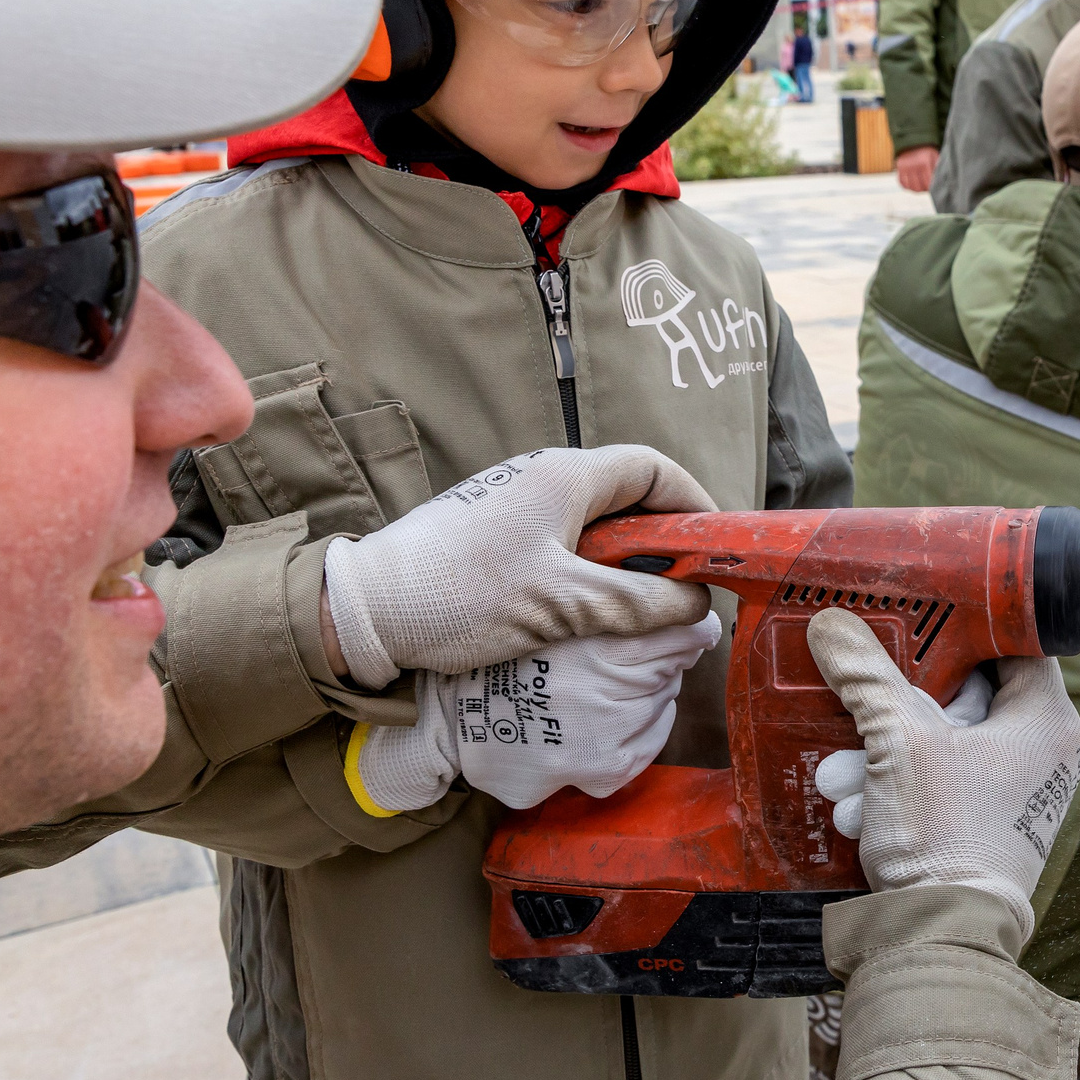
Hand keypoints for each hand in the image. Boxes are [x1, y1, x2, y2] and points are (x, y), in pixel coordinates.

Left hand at [322, 447, 715, 687]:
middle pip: (625, 494)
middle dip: (660, 541)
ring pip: (591, 522)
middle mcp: (541, 476)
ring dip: (620, 561)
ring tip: (633, 609)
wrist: (364, 610)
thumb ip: (638, 604)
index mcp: (565, 476)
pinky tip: (583, 612)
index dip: (693, 504)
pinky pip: (558, 540)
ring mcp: (512, 502)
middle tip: (679, 589)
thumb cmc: (463, 595)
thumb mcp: (563, 606)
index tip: (715, 548)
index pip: (653, 468)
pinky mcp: (490, 531)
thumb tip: (696, 607)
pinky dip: (584, 569)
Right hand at [348, 612, 722, 812]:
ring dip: (639, 694)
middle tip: (601, 656)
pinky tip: (594, 722)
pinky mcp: (603, 772)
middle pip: (673, 663)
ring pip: (662, 702)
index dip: (680, 616)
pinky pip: (648, 746)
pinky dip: (634, 732)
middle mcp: (603, 686)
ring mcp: (604, 735)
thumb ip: (614, 592)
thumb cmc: (498, 654)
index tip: (677, 617)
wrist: (449, 719)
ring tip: (587, 689)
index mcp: (590, 633)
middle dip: (650, 655)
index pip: (682, 624)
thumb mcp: (547, 601)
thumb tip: (694, 609)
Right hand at [804, 608, 1079, 934]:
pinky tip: (855, 806)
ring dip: (884, 755)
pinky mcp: (987, 824)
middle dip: (897, 709)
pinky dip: (897, 788)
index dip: (964, 626)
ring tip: (845, 776)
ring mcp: (1016, 792)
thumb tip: (830, 624)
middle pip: (965, 695)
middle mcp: (1042, 752)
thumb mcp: (898, 741)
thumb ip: (865, 676)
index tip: (918, 617)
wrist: (941, 937)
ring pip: (942, 745)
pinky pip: (939, 785)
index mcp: (1046, 719)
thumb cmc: (945, 836)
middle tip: (856, 710)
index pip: (1015, 641)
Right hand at [894, 146, 939, 191]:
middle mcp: (913, 166)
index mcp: (924, 163)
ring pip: (911, 187)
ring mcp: (905, 168)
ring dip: (917, 189)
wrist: (914, 141)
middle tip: (927, 186)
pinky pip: (902, 183)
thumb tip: (939, 182)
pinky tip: (913, 184)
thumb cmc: (927, 152)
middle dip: (924, 189)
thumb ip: (937, 168)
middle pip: (919, 187)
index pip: (928, 183)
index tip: (933, 186)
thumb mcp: (935, 157)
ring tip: (921, 186)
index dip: (931, 187)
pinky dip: (908, 186)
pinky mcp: (899, 168)